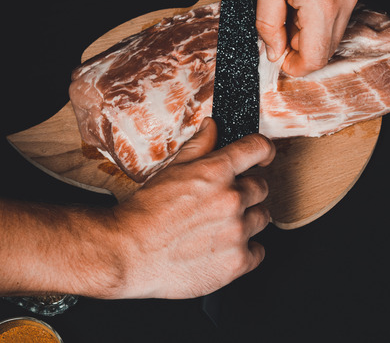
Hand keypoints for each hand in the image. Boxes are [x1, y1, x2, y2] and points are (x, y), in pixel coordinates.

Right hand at [113, 118, 275, 297]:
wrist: (126, 254)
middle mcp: (231, 199)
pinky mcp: (237, 261)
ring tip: (217, 229)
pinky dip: (244, 251)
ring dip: (246, 222)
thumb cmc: (144, 214)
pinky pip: (259, 251)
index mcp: (216, 171)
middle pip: (261, 188)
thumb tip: (212, 126)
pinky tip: (221, 250)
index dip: (263, 151)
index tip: (262, 158)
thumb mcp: (170, 170)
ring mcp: (237, 232)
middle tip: (220, 205)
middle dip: (245, 193)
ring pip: (262, 219)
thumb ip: (198, 146)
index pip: (258, 148)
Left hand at [255, 0, 360, 76]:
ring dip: (311, 32)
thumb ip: (269, 25)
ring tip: (289, 8)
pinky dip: (320, 16)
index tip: (279, 58)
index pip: (316, 57)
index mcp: (323, 6)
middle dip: (302, 49)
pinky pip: (339, 14)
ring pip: (334, 32)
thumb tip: (275, 51)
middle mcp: (345, 2)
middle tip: (279, 31)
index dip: (295, 66)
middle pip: (327, 49)